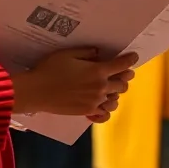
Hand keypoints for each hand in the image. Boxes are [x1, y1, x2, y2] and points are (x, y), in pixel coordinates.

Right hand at [11, 48, 138, 117]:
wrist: (35, 91)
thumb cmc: (50, 69)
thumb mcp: (69, 54)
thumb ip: (87, 52)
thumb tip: (99, 53)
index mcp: (98, 71)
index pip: (123, 65)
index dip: (130, 59)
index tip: (133, 57)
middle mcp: (101, 87)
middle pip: (123, 84)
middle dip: (124, 77)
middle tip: (120, 72)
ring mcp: (95, 102)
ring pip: (116, 100)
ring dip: (115, 93)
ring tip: (109, 89)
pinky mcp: (87, 112)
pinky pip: (104, 114)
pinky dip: (105, 110)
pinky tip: (101, 105)